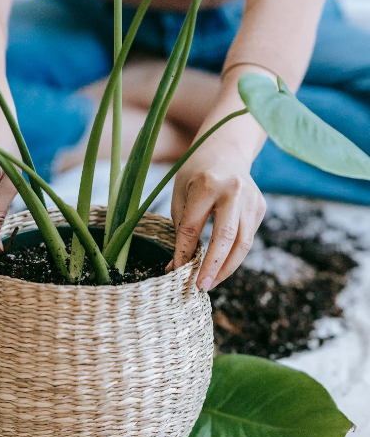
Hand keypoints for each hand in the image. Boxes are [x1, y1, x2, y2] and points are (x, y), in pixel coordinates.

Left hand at [170, 116, 266, 291]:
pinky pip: (247, 237)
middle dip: (212, 266)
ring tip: (211, 282)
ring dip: (227, 268)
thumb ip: (180, 226)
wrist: (226, 149)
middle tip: (200, 286)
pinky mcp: (260, 207)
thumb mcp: (180, 192)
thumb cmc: (195, 173)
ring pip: (243, 243)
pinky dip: (234, 255)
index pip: (193, 227)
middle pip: (226, 238)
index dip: (184, 253)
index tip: (176, 272)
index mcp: (208, 184)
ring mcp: (252, 199)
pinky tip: (220, 265)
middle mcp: (234, 191)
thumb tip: (177, 265)